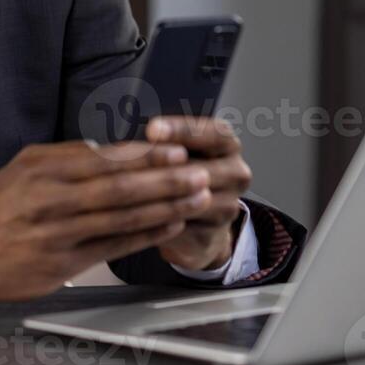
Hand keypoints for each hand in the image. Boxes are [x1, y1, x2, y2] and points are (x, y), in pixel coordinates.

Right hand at [0, 140, 211, 300]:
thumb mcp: (24, 166)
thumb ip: (68, 156)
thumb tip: (111, 149)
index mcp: (43, 169)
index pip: (106, 159)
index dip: (147, 155)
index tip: (179, 148)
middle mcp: (49, 200)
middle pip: (119, 188)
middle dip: (166, 180)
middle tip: (199, 172)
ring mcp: (56, 235)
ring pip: (121, 218)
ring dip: (164, 208)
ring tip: (195, 197)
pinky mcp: (60, 264)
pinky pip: (112, 246)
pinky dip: (145, 235)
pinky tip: (169, 226)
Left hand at [144, 116, 252, 271]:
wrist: (198, 225)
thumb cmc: (183, 176)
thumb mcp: (180, 153)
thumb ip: (167, 143)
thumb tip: (136, 134)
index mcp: (229, 146)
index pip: (213, 132)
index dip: (182, 130)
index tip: (152, 129)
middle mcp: (236, 174)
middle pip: (204, 168)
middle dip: (167, 165)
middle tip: (135, 159)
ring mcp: (228, 207)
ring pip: (193, 200)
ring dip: (160, 195)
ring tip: (127, 187)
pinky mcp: (213, 234)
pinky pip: (182, 226)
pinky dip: (157, 220)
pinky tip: (133, 213)